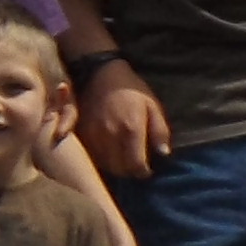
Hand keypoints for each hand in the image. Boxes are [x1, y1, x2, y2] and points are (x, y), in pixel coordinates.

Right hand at [79, 61, 169, 180]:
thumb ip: (160, 131)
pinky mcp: (82, 134)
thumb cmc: (131, 89)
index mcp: (131, 129)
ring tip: (122, 160)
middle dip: (129, 171)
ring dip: (115, 166)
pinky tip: (108, 153)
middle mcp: (111, 136)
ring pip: (104, 164)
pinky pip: (92, 155)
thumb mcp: (152, 106)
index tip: (147, 170)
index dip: (143, 172)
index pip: (136, 164)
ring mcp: (94, 136)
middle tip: (134, 165)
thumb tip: (164, 154)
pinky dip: (101, 159)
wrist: (100, 73)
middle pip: (119, 169)